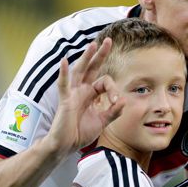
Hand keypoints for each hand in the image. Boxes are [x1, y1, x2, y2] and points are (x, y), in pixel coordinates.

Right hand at [46, 39, 124, 155]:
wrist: (66, 146)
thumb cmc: (81, 133)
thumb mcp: (103, 122)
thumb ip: (113, 111)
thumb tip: (124, 100)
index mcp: (91, 94)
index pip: (105, 82)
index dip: (114, 89)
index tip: (117, 101)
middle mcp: (82, 90)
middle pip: (92, 68)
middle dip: (100, 54)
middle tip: (108, 40)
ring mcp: (72, 93)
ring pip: (79, 71)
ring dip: (86, 58)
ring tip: (92, 45)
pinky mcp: (65, 100)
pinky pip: (63, 84)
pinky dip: (63, 73)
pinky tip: (64, 61)